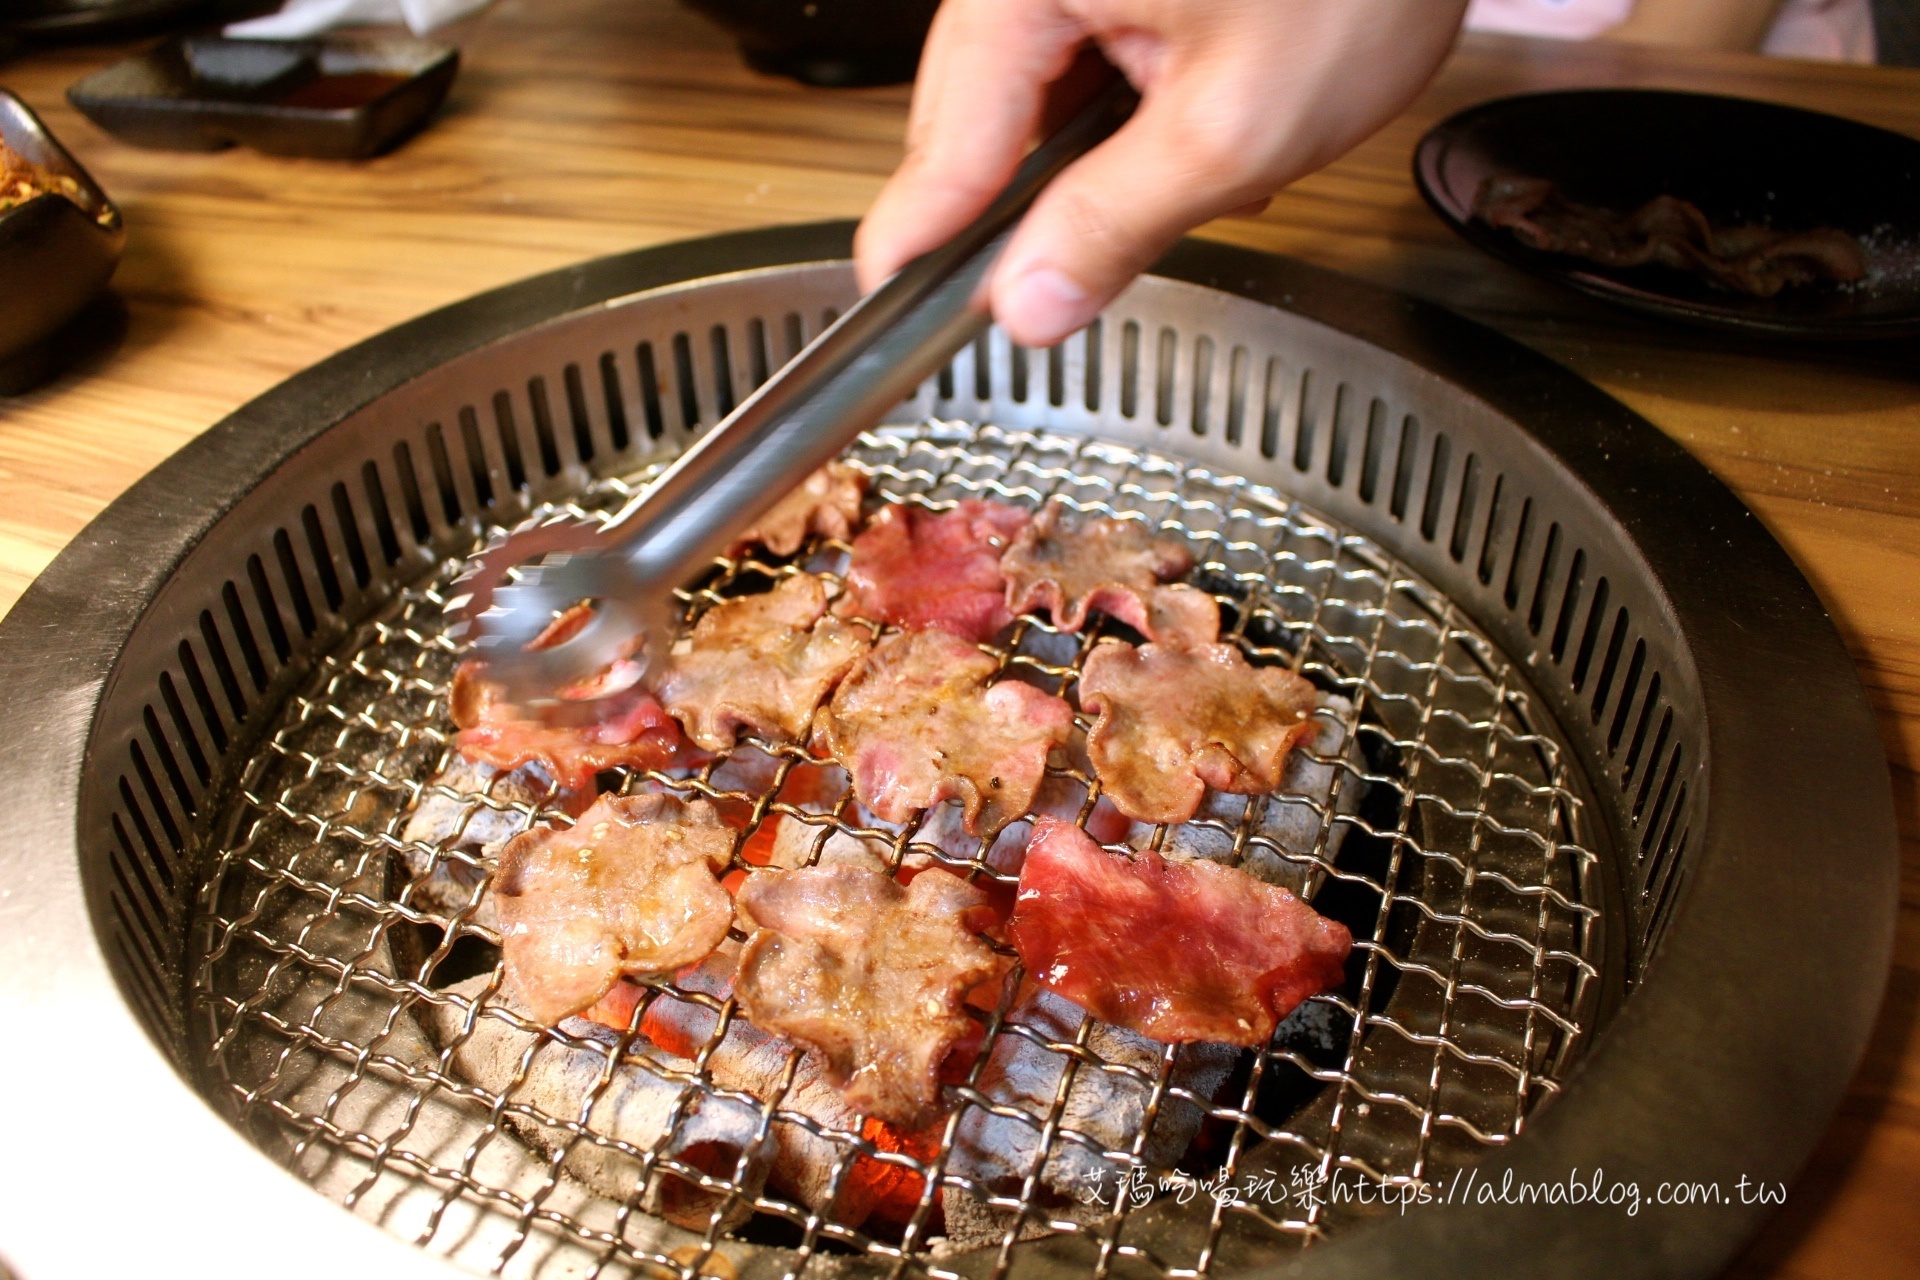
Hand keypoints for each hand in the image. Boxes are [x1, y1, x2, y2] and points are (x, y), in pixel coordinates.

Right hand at [855, 0, 1468, 347]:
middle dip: (1046, 197)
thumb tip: (1028, 302)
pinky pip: (1089, 49)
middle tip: (1087, 270)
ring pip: (1040, 91)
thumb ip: (1113, 223)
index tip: (891, 314)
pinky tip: (1205, 122)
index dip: (924, 243)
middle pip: (981, 116)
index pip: (944, 143)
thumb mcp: (1233, 126)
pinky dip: (1138, 104)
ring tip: (1202, 169)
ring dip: (1103, 154)